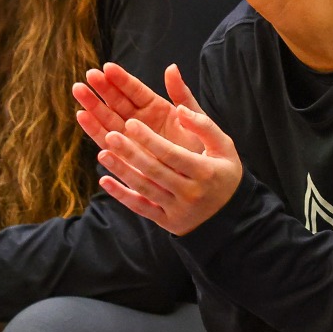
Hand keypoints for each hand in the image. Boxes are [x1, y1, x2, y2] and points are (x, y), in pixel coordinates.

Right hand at [74, 62, 204, 155]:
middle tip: (87, 76)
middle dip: (101, 89)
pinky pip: (108, 141)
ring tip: (78, 90)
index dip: (121, 79)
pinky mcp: (126, 155)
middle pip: (116, 102)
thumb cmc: (201, 146)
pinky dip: (95, 129)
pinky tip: (83, 117)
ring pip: (108, 119)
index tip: (107, 67)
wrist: (202, 177)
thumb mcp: (195, 117)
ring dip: (93, 105)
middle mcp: (140, 120)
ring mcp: (131, 137)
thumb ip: (182, 94)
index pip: (135, 90)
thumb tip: (171, 67)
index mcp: (156, 107)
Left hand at [79, 64, 242, 236]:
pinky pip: (141, 208)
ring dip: (122, 172)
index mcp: (204, 172)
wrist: (230, 215)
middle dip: (131, 153)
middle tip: (110, 135)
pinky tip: (104, 180)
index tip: (131, 123)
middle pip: (155, 171)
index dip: (150, 139)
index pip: (172, 154)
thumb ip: (204, 125)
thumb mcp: (223, 147)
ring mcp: (177, 209)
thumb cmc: (223, 172)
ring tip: (102, 154)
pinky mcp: (166, 221)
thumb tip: (180, 110)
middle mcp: (190, 193)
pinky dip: (121, 195)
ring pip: (145, 189)